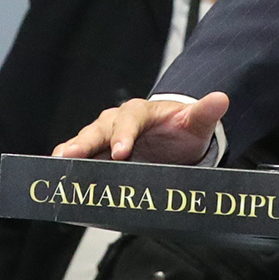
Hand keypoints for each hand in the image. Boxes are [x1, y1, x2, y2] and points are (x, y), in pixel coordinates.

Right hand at [51, 92, 228, 163]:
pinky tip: (60, 180)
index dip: (123, 135)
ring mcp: (103, 138)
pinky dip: (70, 168)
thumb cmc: (181, 130)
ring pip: (83, 143)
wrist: (173, 137)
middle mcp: (115, 122)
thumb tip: (221, 98)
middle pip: (96, 131)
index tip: (121, 152)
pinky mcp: (98, 154)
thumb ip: (204, 113)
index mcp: (139, 112)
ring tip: (57, 166)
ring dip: (70, 154)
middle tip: (69, 156)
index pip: (128, 120)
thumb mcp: (195, 123)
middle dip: (82, 143)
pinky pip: (81, 160)